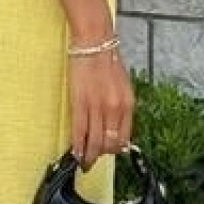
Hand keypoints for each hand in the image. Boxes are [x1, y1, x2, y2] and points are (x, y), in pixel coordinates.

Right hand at [68, 51, 134, 170]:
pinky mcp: (80, 103)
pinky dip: (78, 145)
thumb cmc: (108, 62)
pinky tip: (75, 152)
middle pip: (109, 143)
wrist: (95, 43)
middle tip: (92, 158)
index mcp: (128, 105)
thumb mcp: (123, 87)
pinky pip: (79, 131)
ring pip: (95, 141)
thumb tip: (114, 127)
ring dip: (89, 155)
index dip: (114, 150)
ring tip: (83, 161)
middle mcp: (115, 109)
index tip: (106, 153)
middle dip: (101, 154)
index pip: (124, 137)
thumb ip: (121, 108)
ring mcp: (98, 107)